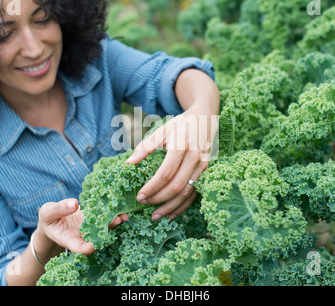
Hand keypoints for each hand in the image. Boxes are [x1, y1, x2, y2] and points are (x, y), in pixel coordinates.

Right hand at [38, 198, 128, 254]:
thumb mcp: (47, 213)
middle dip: (108, 230)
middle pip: (97, 238)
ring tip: (123, 215)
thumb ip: (59, 209)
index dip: (90, 247)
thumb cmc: (48, 218)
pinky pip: (104, 218)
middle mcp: (82, 237)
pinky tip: (121, 209)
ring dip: (114, 222)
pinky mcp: (94, 219)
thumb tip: (74, 203)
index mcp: (69, 240)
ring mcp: (89, 229)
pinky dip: (112, 214)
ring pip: (104, 228)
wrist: (53, 217)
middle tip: (117, 220)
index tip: (98, 241)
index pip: (81, 249)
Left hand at [125, 103, 218, 220]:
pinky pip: (195, 193)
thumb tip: (128, 164)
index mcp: (181, 146)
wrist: (205, 119)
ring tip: (156, 216)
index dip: (152, 187)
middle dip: (159, 199)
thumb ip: (144, 148)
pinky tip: (171, 214)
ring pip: (187, 192)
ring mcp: (203, 166)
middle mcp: (194, 158)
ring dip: (171, 207)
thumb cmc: (180, 125)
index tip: (139, 196)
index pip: (166, 173)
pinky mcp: (206, 172)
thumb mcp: (161, 131)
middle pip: (177, 186)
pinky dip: (183, 205)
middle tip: (144, 205)